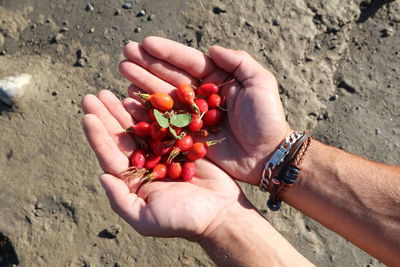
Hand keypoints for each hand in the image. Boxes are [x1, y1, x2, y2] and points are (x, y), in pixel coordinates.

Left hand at [81, 91, 244, 238]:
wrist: (221, 213)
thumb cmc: (184, 220)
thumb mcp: (147, 219)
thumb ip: (121, 200)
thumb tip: (102, 176)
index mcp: (135, 181)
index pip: (111, 156)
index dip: (98, 136)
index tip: (87, 115)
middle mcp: (147, 164)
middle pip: (122, 137)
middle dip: (106, 117)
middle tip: (91, 96)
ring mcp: (164, 152)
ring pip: (141, 127)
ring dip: (125, 110)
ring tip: (110, 92)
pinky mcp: (182, 144)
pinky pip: (165, 123)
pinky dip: (153, 110)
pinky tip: (140, 97)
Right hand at [119, 37, 290, 184]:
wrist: (267, 155)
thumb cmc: (267, 118)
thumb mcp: (260, 83)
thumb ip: (239, 61)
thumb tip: (212, 48)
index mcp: (217, 80)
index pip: (188, 62)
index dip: (167, 52)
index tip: (145, 43)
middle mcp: (201, 96)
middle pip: (170, 76)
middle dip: (148, 64)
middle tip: (125, 53)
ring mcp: (192, 116)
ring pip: (163, 96)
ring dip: (143, 83)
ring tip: (123, 70)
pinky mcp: (187, 135)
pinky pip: (164, 121)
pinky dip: (147, 111)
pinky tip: (130, 100)